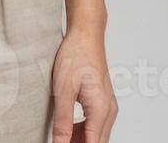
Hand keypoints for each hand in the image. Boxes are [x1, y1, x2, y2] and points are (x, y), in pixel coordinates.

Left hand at [51, 25, 117, 142]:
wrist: (86, 34)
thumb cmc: (75, 56)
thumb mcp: (63, 90)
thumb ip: (63, 121)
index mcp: (101, 110)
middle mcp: (109, 111)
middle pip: (96, 142)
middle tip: (58, 140)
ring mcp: (108, 106)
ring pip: (96, 135)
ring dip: (79, 140)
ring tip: (59, 135)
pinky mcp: (103, 101)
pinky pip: (95, 124)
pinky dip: (82, 130)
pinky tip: (67, 127)